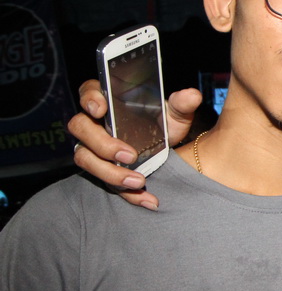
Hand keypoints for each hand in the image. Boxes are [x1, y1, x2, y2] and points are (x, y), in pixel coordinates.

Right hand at [67, 80, 201, 209]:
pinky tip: (148, 200)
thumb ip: (181, 105)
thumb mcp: (174, 114)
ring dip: (110, 173)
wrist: (164, 148)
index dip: (89, 98)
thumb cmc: (161, 123)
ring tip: (139, 181)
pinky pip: (106, 184)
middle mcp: (93, 123)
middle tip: (130, 156)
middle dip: (102, 143)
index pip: (88, 91)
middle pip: (80, 128)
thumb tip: (192, 96)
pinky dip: (128, 194)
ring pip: (85, 159)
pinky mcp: (102, 171)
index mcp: (108, 101)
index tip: (101, 108)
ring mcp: (92, 148)